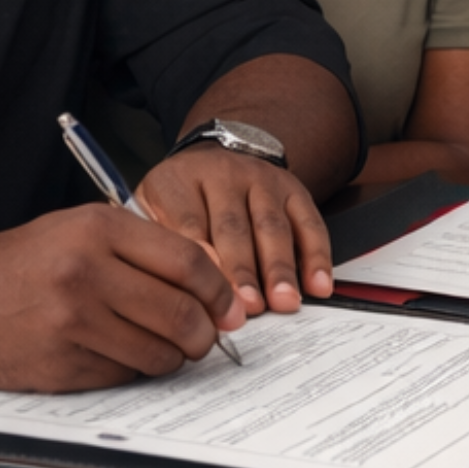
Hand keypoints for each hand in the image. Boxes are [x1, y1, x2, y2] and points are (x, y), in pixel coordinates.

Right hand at [0, 204, 246, 389]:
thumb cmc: (25, 262)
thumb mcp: (82, 230)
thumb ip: (144, 249)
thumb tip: (214, 286)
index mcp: (98, 230)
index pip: (188, 263)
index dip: (220, 292)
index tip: (230, 310)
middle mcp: (85, 272)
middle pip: (182, 314)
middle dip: (205, 334)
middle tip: (204, 338)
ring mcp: (71, 322)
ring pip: (159, 352)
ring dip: (172, 357)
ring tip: (160, 346)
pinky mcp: (60, 364)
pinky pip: (125, 375)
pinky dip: (133, 369)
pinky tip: (114, 353)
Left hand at [141, 146, 334, 313]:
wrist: (214, 160)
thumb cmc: (179, 202)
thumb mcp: (150, 213)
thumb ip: (158, 247)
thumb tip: (169, 295)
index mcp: (177, 182)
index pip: (187, 222)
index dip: (201, 260)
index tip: (208, 293)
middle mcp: (222, 174)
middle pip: (233, 227)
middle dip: (243, 271)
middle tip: (249, 307)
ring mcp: (261, 179)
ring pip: (272, 226)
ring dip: (279, 268)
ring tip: (283, 301)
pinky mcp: (293, 189)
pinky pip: (309, 223)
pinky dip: (317, 257)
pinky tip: (318, 285)